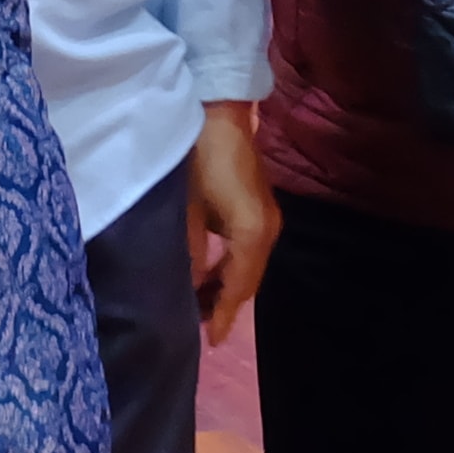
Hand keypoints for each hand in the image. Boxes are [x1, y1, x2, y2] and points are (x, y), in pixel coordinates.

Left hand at [181, 102, 278, 346]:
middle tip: (199, 326)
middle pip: (249, 280)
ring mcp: (268, 218)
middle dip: (226, 304)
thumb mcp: (185, 209)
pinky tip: (212, 274)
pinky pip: (248, 250)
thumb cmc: (197, 158)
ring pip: (250, 266)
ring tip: (200, 305)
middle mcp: (269, 230)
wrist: (218, 111)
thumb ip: (189, 252)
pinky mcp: (261, 208)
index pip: (238, 287)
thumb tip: (189, 286)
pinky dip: (232, 267)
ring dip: (228, 286)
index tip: (210, 342)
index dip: (224, 316)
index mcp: (252, 233)